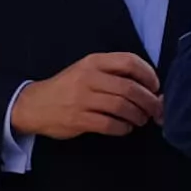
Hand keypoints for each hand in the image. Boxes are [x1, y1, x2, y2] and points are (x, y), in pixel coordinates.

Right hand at [9, 51, 161, 141]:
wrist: (34, 105)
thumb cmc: (67, 87)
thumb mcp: (86, 71)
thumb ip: (113, 75)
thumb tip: (149, 88)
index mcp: (93, 62)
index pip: (129, 62)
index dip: (148, 75)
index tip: (156, 87)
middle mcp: (88, 78)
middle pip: (129, 88)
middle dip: (149, 101)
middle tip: (156, 111)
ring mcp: (82, 99)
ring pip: (122, 107)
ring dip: (138, 116)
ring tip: (141, 120)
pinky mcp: (78, 119)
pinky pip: (109, 124)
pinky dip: (123, 128)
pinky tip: (125, 128)